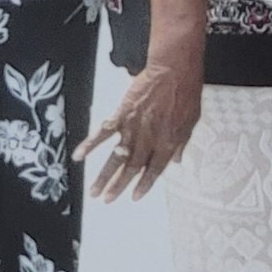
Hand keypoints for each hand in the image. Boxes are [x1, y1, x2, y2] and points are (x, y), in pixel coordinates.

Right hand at [77, 57, 202, 200]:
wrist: (174, 71)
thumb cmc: (186, 93)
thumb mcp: (192, 121)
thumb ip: (181, 142)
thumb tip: (177, 160)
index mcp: (167, 142)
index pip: (154, 169)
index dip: (145, 184)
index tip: (135, 197)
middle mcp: (149, 139)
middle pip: (131, 168)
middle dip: (119, 186)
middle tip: (107, 200)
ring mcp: (133, 128)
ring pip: (116, 157)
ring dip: (103, 176)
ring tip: (94, 191)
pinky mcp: (121, 114)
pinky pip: (103, 132)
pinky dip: (90, 145)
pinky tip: (79, 156)